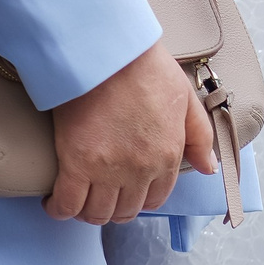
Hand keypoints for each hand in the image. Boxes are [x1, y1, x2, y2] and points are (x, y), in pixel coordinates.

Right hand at [47, 41, 215, 223]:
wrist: (110, 51)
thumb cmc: (146, 67)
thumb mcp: (185, 99)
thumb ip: (200, 136)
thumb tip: (208, 168)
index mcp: (167, 156)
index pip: (155, 199)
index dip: (140, 199)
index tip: (127, 193)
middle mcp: (139, 171)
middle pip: (124, 211)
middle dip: (114, 209)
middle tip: (101, 197)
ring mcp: (107, 171)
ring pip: (96, 213)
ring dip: (87, 212)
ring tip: (78, 200)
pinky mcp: (76, 164)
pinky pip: (67, 204)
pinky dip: (60, 209)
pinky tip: (55, 202)